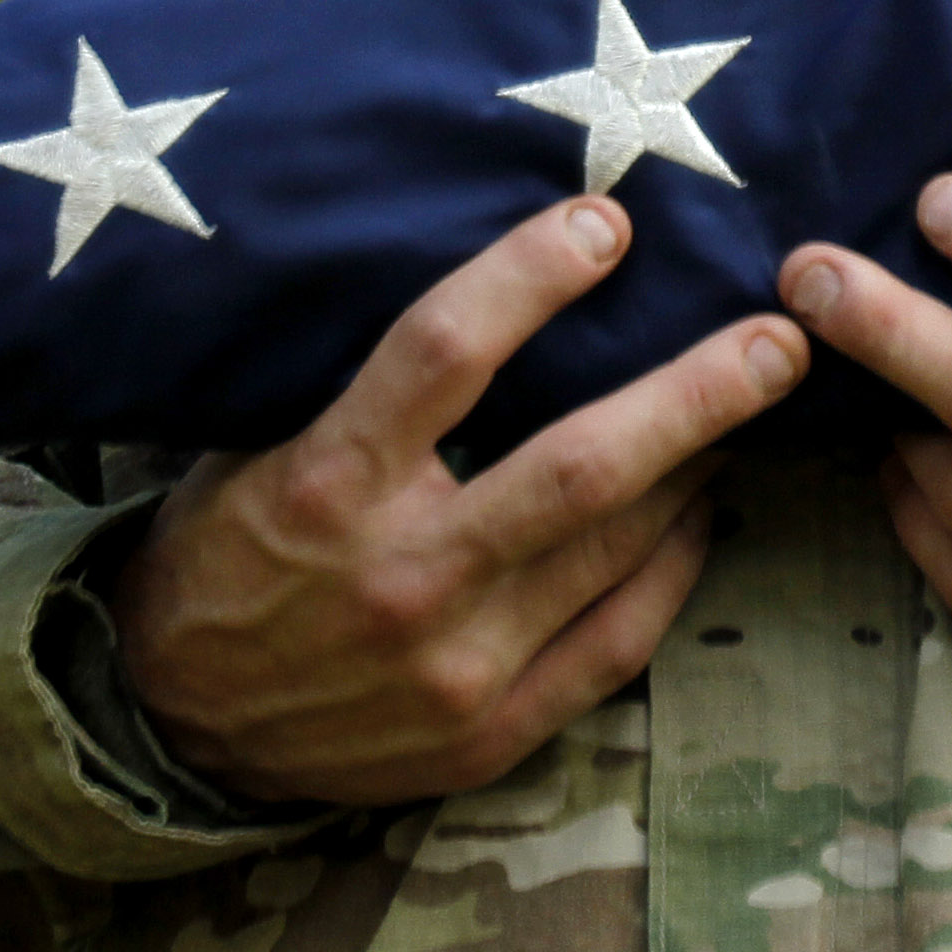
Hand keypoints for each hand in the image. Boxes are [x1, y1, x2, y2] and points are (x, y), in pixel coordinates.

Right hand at [109, 195, 807, 807]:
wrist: (170, 729)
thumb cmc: (226, 556)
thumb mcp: (259, 448)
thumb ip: (366, 389)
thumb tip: (498, 288)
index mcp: (327, 482)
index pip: (444, 351)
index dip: (532, 277)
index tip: (606, 220)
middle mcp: (400, 574)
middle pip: (578, 468)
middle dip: (695, 395)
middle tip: (780, 337)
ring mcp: (453, 665)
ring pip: (615, 550)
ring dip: (699, 471)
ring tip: (754, 406)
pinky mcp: (490, 732)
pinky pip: (618, 640)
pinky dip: (673, 570)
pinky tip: (703, 514)